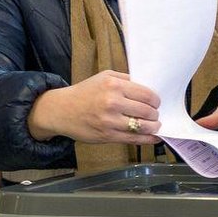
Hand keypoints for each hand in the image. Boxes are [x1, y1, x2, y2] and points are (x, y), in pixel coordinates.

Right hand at [28, 70, 161, 144]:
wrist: (61, 110)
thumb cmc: (85, 92)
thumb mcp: (105, 76)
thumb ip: (126, 79)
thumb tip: (148, 87)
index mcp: (114, 85)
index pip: (146, 94)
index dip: (156, 100)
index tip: (156, 103)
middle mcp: (113, 102)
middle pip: (147, 110)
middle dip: (155, 114)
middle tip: (155, 114)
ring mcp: (110, 121)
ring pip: (142, 126)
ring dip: (154, 127)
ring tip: (155, 125)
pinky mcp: (107, 135)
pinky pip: (133, 138)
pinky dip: (147, 139)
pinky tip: (154, 137)